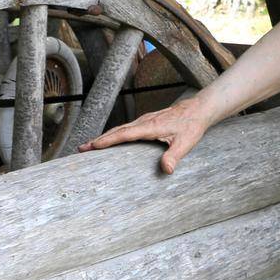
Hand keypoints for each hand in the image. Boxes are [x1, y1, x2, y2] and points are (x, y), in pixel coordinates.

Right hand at [76, 97, 210, 173]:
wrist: (198, 109)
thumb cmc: (192, 126)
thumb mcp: (186, 143)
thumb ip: (175, 156)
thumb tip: (166, 170)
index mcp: (150, 127)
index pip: (125, 134)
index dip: (108, 140)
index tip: (93, 146)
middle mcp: (144, 122)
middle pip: (117, 131)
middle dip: (99, 139)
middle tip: (82, 148)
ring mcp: (144, 120)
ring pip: (120, 129)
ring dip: (105, 137)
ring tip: (89, 146)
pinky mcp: (146, 121)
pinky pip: (126, 128)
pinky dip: (115, 134)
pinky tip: (111, 140)